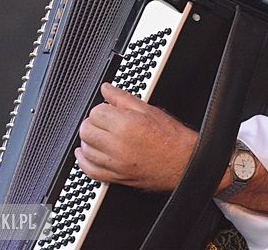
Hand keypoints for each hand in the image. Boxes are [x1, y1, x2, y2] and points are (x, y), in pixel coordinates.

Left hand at [75, 82, 197, 190]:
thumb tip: (106, 89)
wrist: (184, 162)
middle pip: (86, 130)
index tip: (108, 109)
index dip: (102, 108)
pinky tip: (85, 154)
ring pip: (86, 149)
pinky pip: (90, 171)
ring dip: (88, 139)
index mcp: (125, 125)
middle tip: (103, 120)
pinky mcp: (116, 177)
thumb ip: (122, 98)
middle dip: (92, 122)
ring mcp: (115, 163)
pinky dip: (83, 161)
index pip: (95, 112)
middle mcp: (117, 145)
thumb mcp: (148, 110)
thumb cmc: (172, 138)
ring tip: (98, 134)